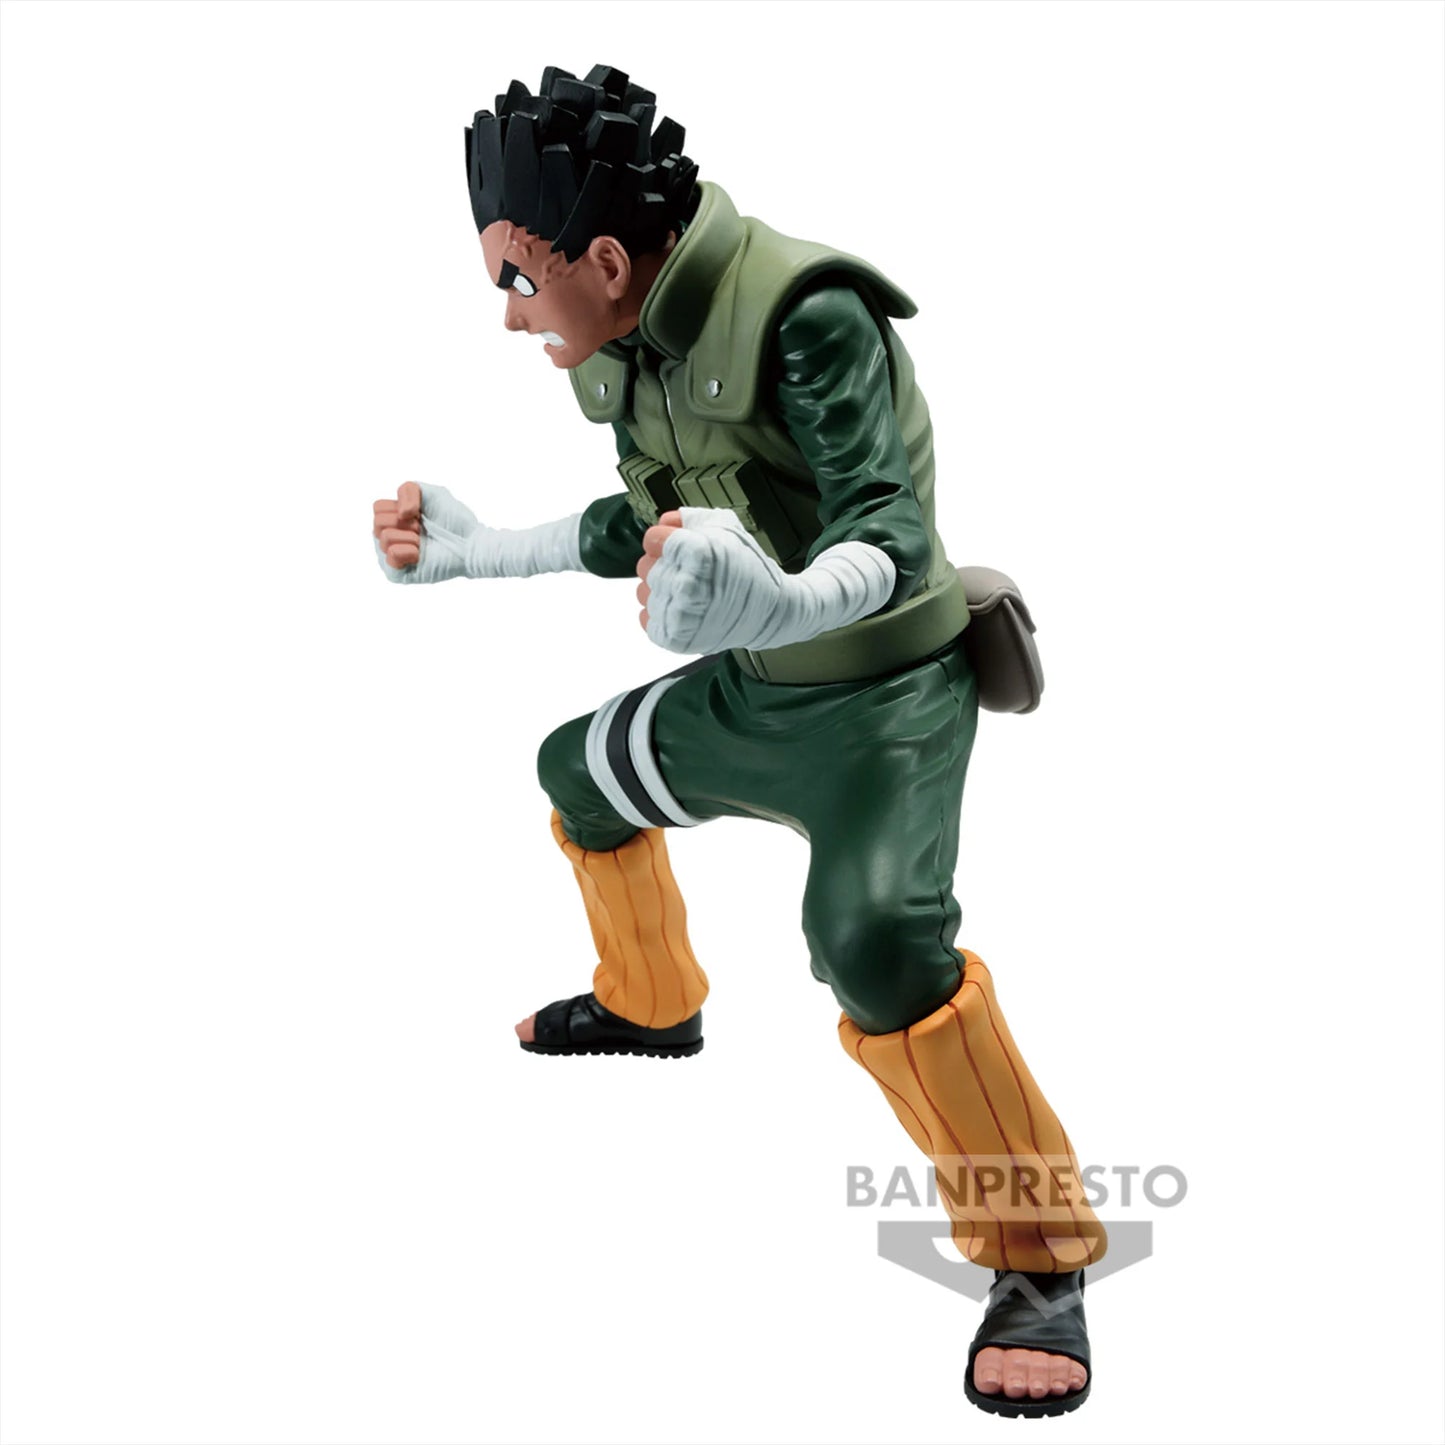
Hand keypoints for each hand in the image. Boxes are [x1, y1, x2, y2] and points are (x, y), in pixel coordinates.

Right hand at [370, 482, 480, 584]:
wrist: (469, 543)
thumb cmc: (453, 520)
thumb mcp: (431, 493)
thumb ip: (408, 489)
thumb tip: (400, 514)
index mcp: (394, 519)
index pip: (377, 508)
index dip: (399, 507)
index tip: (419, 514)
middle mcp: (390, 537)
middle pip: (378, 522)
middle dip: (404, 522)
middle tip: (422, 529)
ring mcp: (392, 556)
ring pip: (384, 537)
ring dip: (410, 537)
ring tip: (423, 542)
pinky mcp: (398, 574)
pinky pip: (390, 556)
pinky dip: (408, 551)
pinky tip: (419, 554)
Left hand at [636, 507, 786, 652]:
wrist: (770, 611)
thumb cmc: (748, 569)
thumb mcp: (726, 528)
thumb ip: (688, 518)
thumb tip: (664, 522)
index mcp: (698, 553)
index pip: (652, 539)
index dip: (664, 540)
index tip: (677, 546)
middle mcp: (686, 585)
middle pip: (645, 566)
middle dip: (664, 564)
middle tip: (689, 571)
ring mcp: (679, 615)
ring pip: (643, 592)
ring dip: (661, 590)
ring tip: (687, 592)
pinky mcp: (675, 638)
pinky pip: (646, 619)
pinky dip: (661, 613)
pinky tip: (683, 609)